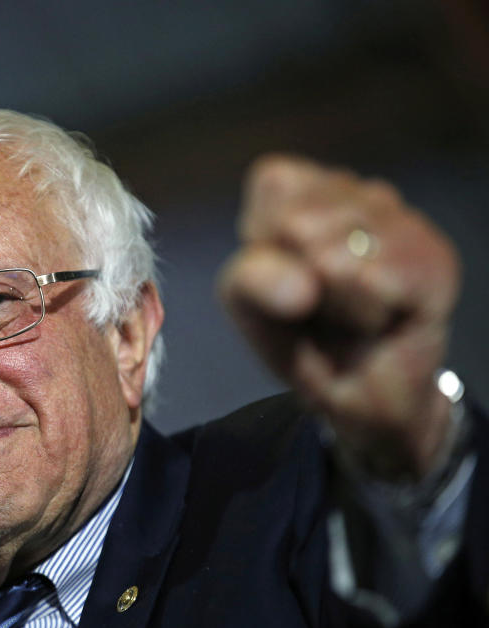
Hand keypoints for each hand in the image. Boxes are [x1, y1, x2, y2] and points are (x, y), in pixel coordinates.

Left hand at [217, 155, 460, 479]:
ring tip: (346, 312)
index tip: (281, 271)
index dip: (262, 240)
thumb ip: (252, 277)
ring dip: (330, 301)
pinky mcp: (434, 260)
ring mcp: (403, 221)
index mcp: (307, 186)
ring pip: (336, 253)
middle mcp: (360, 192)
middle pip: (300, 221)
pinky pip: (376, 280)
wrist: (356, 391)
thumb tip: (308, 280)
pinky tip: (374, 319)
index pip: (274, 184)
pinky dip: (362, 314)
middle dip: (296, 275)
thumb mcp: (246, 302)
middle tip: (318, 301)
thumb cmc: (299, 332)